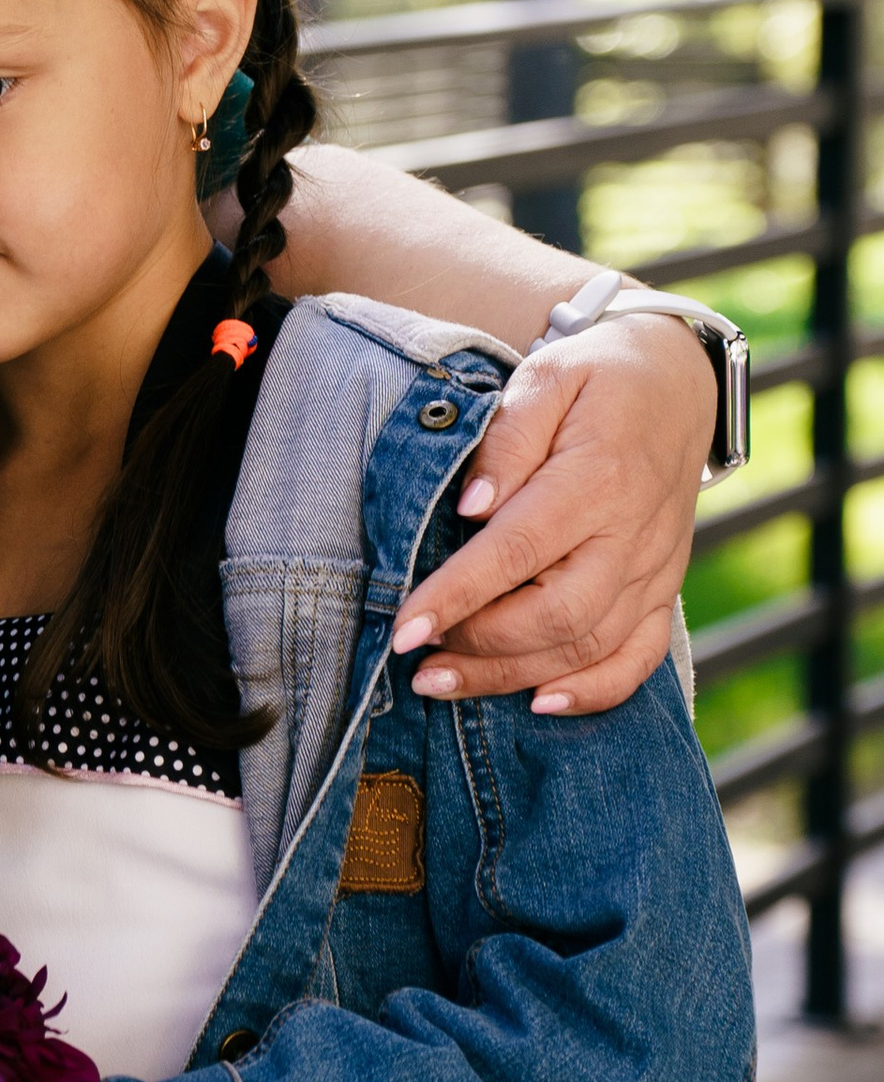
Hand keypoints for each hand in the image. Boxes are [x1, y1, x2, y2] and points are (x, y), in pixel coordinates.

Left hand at [390, 311, 715, 714]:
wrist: (676, 382)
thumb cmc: (596, 377)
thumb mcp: (546, 378)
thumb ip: (506, 440)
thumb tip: (471, 509)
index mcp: (598, 477)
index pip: (518, 551)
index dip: (458, 595)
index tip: (404, 628)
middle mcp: (633, 533)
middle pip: (557, 614)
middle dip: (479, 647)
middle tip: (417, 659)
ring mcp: (655, 567)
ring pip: (589, 646)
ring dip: (514, 675)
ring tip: (445, 682)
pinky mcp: (664, 588)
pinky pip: (641, 656)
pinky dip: (595, 690)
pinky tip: (540, 704)